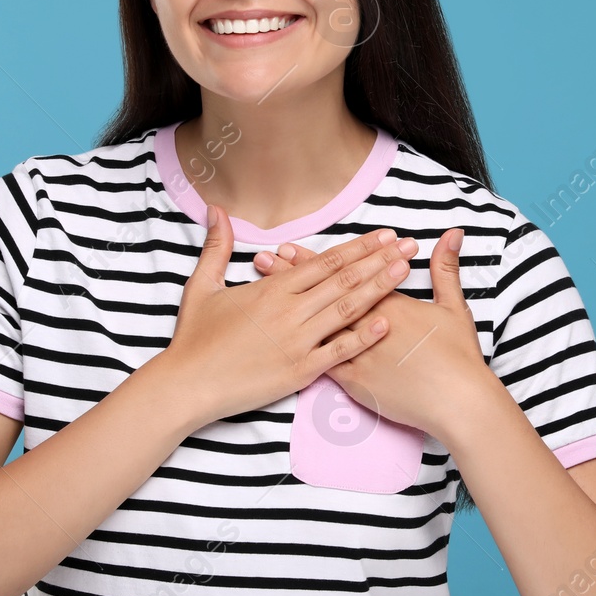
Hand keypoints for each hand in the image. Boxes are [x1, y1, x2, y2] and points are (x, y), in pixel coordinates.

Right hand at [161, 205, 420, 427]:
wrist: (186, 384)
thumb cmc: (194, 338)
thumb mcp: (201, 286)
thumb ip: (217, 247)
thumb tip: (217, 210)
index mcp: (272, 289)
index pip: (324, 261)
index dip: (358, 247)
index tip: (385, 235)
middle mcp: (289, 311)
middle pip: (343, 280)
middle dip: (380, 261)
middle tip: (408, 246)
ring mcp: (297, 341)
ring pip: (346, 310)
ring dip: (379, 289)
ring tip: (405, 272)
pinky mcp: (299, 371)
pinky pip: (338, 352)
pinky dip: (363, 337)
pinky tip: (387, 323)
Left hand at [253, 227, 492, 439]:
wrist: (457, 401)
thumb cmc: (459, 355)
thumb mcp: (454, 307)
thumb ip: (446, 270)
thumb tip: (453, 234)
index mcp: (388, 304)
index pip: (345, 276)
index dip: (315, 262)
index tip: (289, 248)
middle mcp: (367, 325)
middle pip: (323, 297)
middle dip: (290, 277)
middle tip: (264, 260)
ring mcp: (358, 355)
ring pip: (315, 327)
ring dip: (288, 311)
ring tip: (262, 295)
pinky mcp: (356, 383)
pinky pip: (324, 365)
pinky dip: (301, 351)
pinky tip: (277, 343)